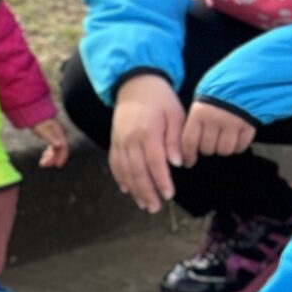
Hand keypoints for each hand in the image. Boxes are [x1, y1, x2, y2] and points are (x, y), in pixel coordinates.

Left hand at [34, 119, 70, 169]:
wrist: (34, 114)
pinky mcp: (51, 137)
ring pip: (55, 150)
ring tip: (42, 163)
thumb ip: (51, 137)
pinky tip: (44, 157)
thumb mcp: (43, 130)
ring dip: (50, 157)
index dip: (62, 157)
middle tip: (43, 165)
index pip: (64, 147)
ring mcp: (56, 136)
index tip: (57, 165)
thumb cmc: (38, 121)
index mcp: (59, 133)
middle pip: (59, 150)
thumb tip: (59, 145)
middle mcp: (59, 135)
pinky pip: (52, 148)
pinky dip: (49, 153)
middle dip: (53, 158)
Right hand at [108, 74, 185, 212]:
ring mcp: (119, 141)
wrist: (135, 84)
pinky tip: (127, 189)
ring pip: (125, 170)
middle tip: (155, 207)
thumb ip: (175, 140)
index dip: (161, 180)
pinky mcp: (114, 141)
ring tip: (144, 204)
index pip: (154, 162)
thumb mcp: (175, 115)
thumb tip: (178, 163)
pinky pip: (115, 163)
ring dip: (134, 189)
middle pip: (137, 171)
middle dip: (146, 191)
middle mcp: (129, 139)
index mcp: (147, 132)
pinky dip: (120, 178)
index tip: (169, 194)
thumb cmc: (161, 100)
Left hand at [181, 100, 256, 164]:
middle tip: (210, 142)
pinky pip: (240, 147)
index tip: (188, 162)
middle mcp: (215, 119)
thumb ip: (194, 125)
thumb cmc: (217, 98)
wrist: (243, 84)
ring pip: (224, 150)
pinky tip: (235, 138)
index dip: (188, 155)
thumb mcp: (200, 106)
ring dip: (222, 149)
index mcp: (199, 113)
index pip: (189, 141)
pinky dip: (237, 146)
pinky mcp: (249, 126)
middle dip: (207, 149)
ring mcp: (233, 123)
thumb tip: (186, 149)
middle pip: (207, 149)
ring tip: (222, 139)